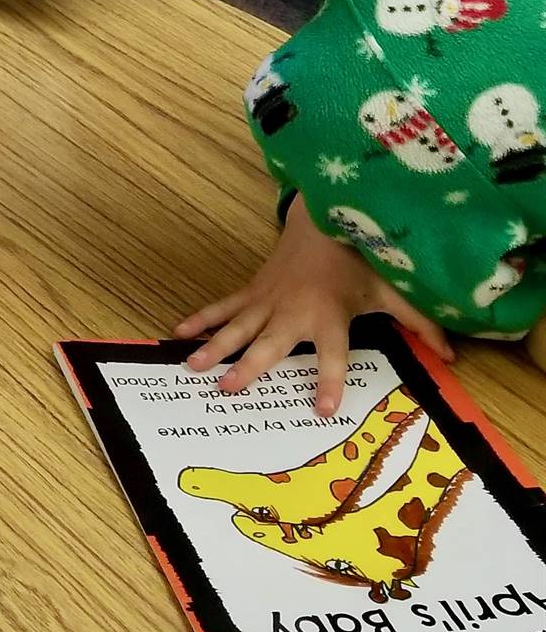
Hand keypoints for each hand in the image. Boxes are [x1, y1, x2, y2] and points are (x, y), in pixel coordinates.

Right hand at [176, 202, 454, 416]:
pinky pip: (223, 307)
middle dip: (249, 366)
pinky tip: (178, 332)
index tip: (322, 410)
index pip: (332, 356)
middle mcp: (293, 312)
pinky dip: (200, 318)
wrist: (323, 221)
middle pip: (270, 344)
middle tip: (229, 388)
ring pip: (237, 327)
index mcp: (329, 316)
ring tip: (192, 365)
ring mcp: (267, 301)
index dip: (328, 382)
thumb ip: (420, 325)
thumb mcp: (391, 291)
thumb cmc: (358, 261)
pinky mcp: (252, 292)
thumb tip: (453, 357)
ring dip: (214, 346)